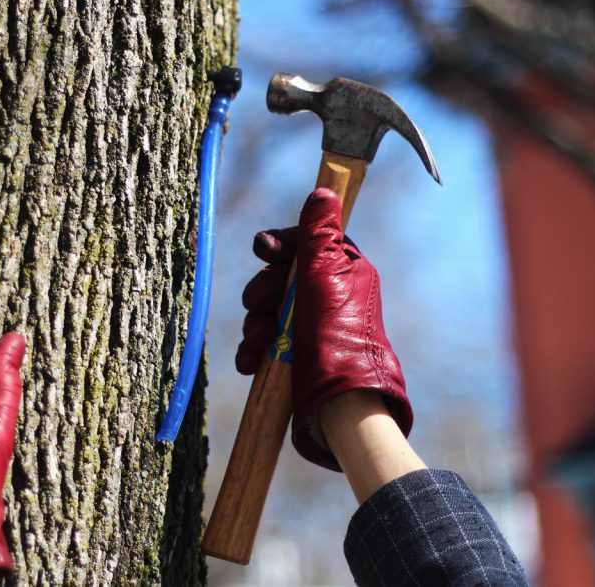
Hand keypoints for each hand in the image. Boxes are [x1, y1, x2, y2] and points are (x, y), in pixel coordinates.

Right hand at [235, 188, 411, 470]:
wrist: (340, 402)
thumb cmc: (335, 336)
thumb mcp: (325, 275)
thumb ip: (318, 234)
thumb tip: (324, 192)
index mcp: (343, 272)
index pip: (306, 242)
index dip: (280, 245)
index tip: (264, 251)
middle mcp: (329, 297)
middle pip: (280, 278)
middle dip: (262, 292)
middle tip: (261, 307)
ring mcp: (313, 328)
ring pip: (268, 311)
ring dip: (256, 324)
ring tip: (258, 343)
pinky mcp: (298, 356)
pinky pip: (266, 342)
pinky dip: (254, 349)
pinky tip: (251, 361)